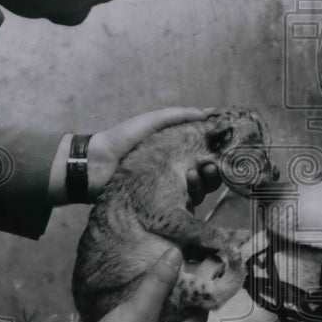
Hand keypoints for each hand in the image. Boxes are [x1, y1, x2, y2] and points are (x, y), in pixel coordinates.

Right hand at [43, 248, 206, 321]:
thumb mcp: (143, 308)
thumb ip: (160, 282)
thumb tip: (177, 254)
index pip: (197, 321)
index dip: (202, 301)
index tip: (201, 280)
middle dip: (181, 302)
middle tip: (180, 276)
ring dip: (161, 307)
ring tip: (159, 283)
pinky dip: (144, 314)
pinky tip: (135, 302)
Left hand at [88, 108, 221, 203]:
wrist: (96, 165)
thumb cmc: (121, 140)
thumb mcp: (150, 122)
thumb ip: (177, 115)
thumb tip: (206, 112)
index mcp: (174, 154)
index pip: (203, 155)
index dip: (217, 153)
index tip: (225, 147)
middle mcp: (174, 174)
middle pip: (205, 176)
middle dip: (214, 170)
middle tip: (214, 164)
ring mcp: (169, 193)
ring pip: (199, 191)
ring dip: (204, 181)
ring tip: (199, 171)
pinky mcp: (162, 209)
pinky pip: (185, 206)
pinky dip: (192, 194)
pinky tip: (189, 182)